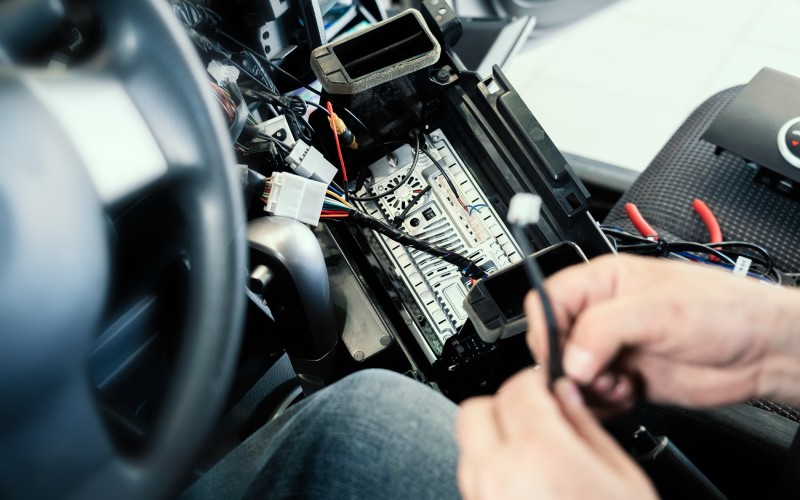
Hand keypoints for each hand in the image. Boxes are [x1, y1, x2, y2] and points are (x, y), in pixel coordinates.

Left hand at [456, 369, 655, 499]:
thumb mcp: (623, 478)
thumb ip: (585, 429)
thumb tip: (565, 397)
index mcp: (540, 455)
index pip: (519, 389)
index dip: (536, 381)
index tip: (548, 385)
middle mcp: (499, 477)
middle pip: (475, 411)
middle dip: (504, 405)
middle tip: (537, 416)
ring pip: (467, 447)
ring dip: (493, 438)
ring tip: (534, 453)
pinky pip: (471, 482)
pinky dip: (490, 472)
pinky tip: (525, 484)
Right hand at [526, 254, 799, 409]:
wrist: (763, 351)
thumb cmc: (724, 310)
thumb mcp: (657, 309)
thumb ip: (603, 329)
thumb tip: (569, 359)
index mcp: (602, 282)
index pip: (546, 300)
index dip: (546, 329)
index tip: (561, 355)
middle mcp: (602, 314)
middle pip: (553, 341)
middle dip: (567, 365)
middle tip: (592, 376)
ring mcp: (612, 347)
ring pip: (570, 373)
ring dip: (587, 388)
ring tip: (616, 385)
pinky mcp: (624, 378)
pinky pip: (592, 396)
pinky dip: (602, 403)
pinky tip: (627, 394)